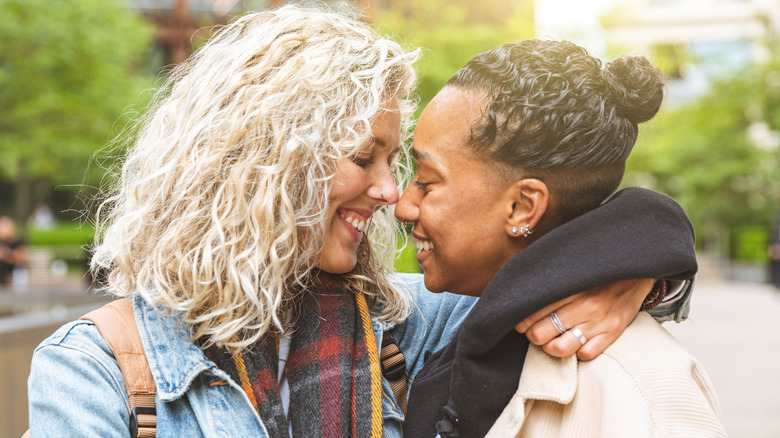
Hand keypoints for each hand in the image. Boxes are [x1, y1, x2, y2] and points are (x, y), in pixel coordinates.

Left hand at [514, 278, 653, 359]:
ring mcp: (599, 321)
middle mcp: (584, 305)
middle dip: (534, 335)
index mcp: (570, 287)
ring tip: (553, 340)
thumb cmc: (596, 272)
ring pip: (560, 348)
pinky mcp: (613, 333)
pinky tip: (576, 342)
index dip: (521, 321)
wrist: (636, 270)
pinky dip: (578, 352)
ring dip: (552, 347)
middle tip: (537, 331)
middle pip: (540, 333)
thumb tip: (520, 290)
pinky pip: (586, 354)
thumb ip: (550, 280)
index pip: (532, 312)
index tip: (522, 321)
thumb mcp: (572, 269)